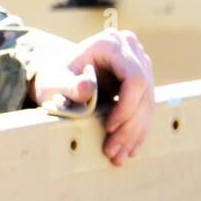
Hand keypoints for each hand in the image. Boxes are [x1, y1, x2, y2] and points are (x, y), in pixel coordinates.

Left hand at [30, 29, 154, 166]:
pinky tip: (129, 148)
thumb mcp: (54, 83)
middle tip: (113, 152)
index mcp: (110, 44)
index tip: (109, 128)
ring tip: (120, 156)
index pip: (134, 78)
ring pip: (148, 100)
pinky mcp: (140, 75)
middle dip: (130, 125)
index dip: (126, 107)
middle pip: (144, 91)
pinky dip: (137, 128)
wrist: (57, 77)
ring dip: (135, 132)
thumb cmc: (53, 79)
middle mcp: (129, 47)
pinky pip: (145, 104)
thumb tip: (86, 87)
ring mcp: (138, 60)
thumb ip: (69, 86)